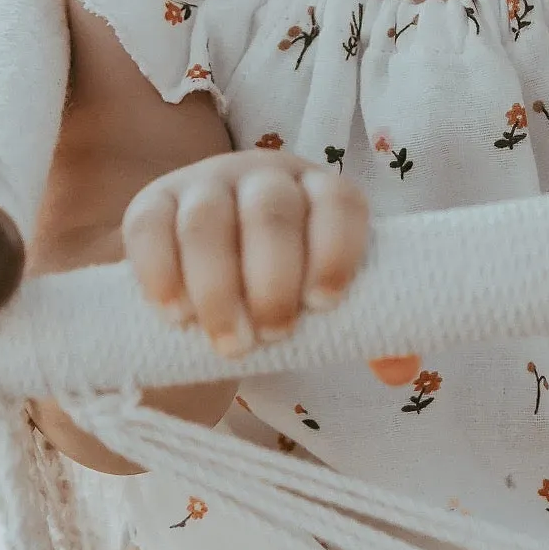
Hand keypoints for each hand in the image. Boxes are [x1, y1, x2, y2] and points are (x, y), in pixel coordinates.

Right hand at [124, 152, 367, 353]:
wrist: (215, 275)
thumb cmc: (286, 286)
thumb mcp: (323, 299)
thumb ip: (366, 331)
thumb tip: (398, 372)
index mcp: (320, 191)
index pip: (338, 204)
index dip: (334, 250)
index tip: (324, 304)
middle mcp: (265, 176)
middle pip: (271, 214)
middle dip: (272, 280)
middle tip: (272, 335)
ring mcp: (205, 184)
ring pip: (207, 222)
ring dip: (218, 288)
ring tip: (229, 342)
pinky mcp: (153, 203)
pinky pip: (150, 228)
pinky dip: (160, 273)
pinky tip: (176, 316)